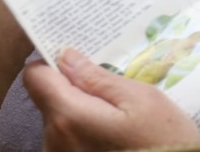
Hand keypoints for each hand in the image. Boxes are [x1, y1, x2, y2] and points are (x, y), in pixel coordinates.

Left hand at [24, 48, 199, 150]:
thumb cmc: (163, 142)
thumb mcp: (142, 100)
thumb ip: (99, 78)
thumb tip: (66, 57)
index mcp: (68, 117)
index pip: (35, 77)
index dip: (54, 63)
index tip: (79, 62)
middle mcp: (52, 141)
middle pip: (50, 100)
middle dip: (77, 92)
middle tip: (115, 96)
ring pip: (61, 122)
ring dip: (84, 116)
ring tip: (119, 123)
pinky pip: (69, 141)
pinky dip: (86, 135)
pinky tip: (113, 140)